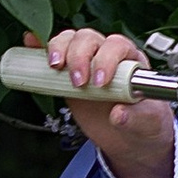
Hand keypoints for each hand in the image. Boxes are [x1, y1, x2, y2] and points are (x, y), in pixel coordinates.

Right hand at [42, 27, 176, 177]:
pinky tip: (30, 43)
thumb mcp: (147, 123)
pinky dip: (39, 45)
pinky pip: (53, 53)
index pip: (117, 46)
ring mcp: (86, 62)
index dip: (106, 59)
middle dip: (79, 56)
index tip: (100, 82)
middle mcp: (107, 55)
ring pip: (70, 40)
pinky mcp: (68, 74)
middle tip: (78, 82)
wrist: (130, 139)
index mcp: (131, 61)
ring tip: (55, 68)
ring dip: (59, 49)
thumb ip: (135, 118)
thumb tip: (118, 114)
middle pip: (89, 38)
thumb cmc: (144, 124)